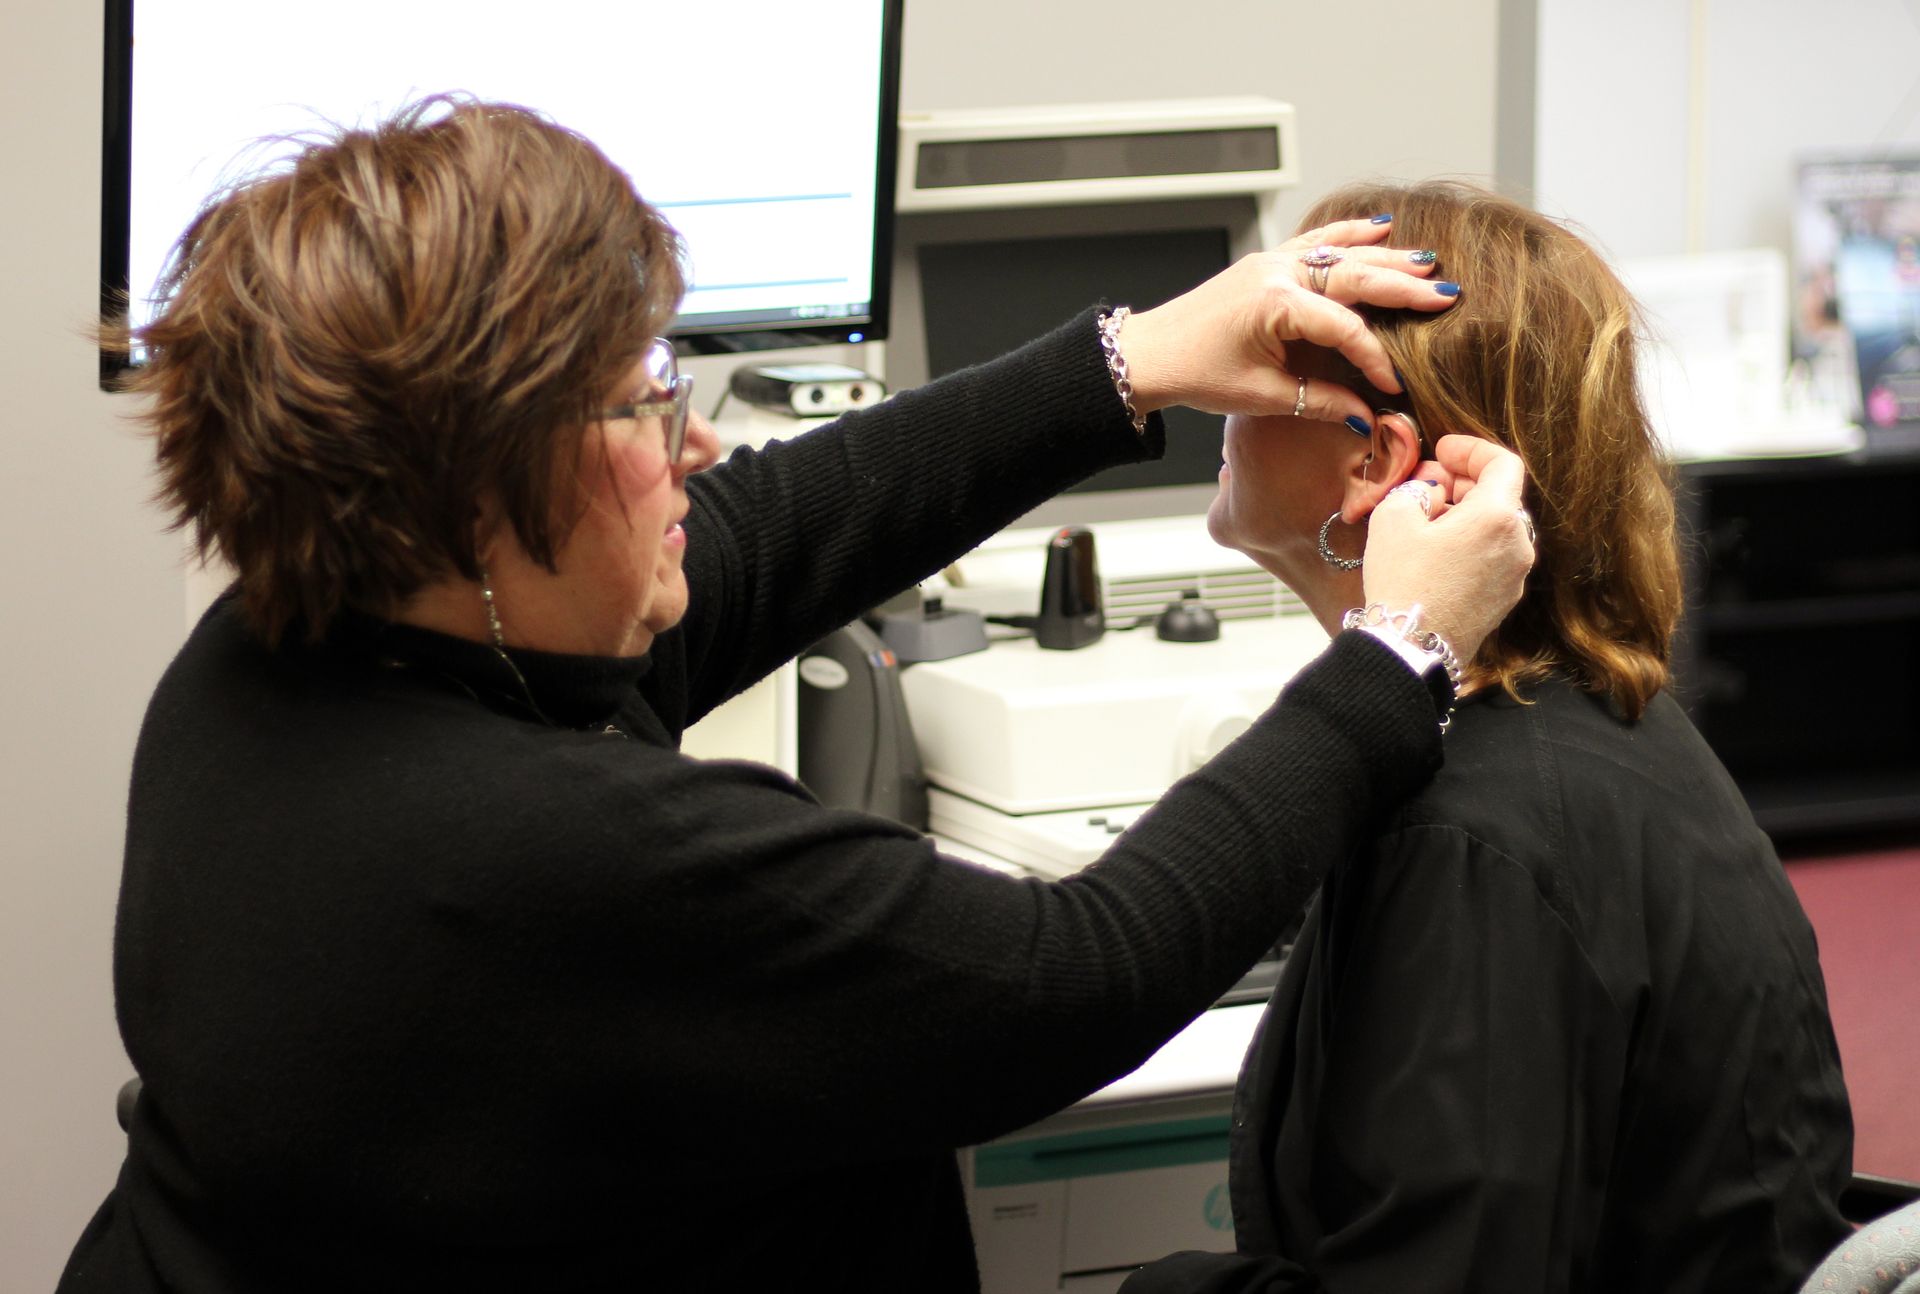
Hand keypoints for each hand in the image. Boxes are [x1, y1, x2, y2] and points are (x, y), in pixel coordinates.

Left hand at [1117, 216, 1458, 425]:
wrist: (1151, 353)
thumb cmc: (1197, 375)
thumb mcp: (1261, 397)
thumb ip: (1318, 402)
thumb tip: (1367, 417)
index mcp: (1274, 305)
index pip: (1344, 327)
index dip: (1374, 357)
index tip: (1394, 386)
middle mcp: (1276, 272)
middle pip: (1354, 275)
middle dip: (1403, 287)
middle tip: (1447, 295)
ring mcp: (1272, 261)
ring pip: (1339, 252)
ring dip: (1385, 256)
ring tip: (1427, 261)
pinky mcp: (1267, 262)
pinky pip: (1316, 241)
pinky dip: (1348, 234)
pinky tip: (1379, 225)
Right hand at [1359, 436, 1533, 664]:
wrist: (1409, 648)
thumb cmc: (1403, 582)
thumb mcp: (1393, 518)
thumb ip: (1416, 489)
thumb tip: (1431, 490)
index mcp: (1497, 516)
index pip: (1502, 462)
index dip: (1471, 449)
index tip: (1443, 450)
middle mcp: (1518, 544)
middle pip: (1500, 496)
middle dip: (1463, 483)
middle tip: (1426, 484)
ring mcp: (1514, 576)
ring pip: (1495, 528)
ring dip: (1465, 515)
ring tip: (1426, 521)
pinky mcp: (1503, 600)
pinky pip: (1492, 557)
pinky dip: (1470, 544)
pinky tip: (1436, 553)